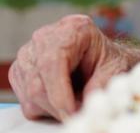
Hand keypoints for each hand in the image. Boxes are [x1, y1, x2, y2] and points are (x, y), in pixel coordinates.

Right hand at [8, 14, 136, 120]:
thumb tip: (83, 103)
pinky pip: (26, 100)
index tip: (72, 110)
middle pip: (38, 82)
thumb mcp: (115, 69)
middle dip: (58, 105)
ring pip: (30, 94)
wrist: (102, 58)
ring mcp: (29, 54)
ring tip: (75, 103)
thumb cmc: (109, 60)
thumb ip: (101, 84)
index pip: (53, 61)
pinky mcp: (21, 71)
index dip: (59, 90)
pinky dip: (45, 108)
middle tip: (77, 114)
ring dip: (53, 108)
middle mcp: (45, 37)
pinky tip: (63, 98)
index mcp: (73, 29)